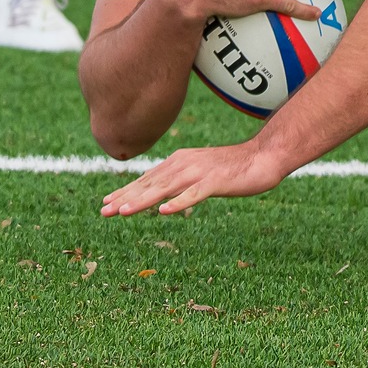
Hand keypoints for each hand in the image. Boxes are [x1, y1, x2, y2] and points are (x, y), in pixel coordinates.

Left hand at [100, 139, 290, 215]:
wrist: (263, 156)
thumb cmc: (232, 167)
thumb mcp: (199, 172)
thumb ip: (181, 181)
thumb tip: (161, 197)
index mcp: (179, 161)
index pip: (147, 179)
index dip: (125, 191)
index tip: (106, 203)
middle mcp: (184, 164)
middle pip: (150, 183)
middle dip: (125, 197)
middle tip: (103, 211)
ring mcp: (199, 172)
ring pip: (166, 188)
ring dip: (143, 200)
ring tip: (123, 211)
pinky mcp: (216, 181)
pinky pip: (194, 194)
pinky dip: (179, 202)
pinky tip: (164, 211)